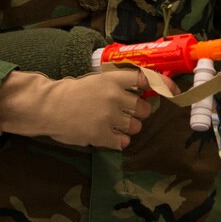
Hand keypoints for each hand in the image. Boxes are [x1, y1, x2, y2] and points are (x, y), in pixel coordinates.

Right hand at [0, 68, 152, 149]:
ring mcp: (108, 117)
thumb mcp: (97, 80)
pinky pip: (123, 142)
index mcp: (113, 80)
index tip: (173, 90)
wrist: (47, 106)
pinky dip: (118, 141)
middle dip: (136, 113)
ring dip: (127, 128)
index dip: (163, 84)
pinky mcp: (101, 136)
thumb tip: (146, 88)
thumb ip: (120, 84)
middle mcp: (114, 97)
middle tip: (122, 113)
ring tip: (111, 124)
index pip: (146, 79)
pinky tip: (107, 135)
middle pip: (143, 108)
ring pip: (135, 127)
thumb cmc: (73, 92)